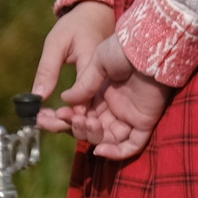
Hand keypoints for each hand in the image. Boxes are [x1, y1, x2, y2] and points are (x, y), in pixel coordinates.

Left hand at [33, 1, 116, 133]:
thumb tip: (38, 97)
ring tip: (42, 121)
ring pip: (89, 111)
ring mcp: (105, 83)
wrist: (95, 16)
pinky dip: (72, 111)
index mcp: (95, 66)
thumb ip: (48, 70)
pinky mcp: (101, 85)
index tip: (47, 120)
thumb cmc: (75, 25)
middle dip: (66, 123)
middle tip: (40, 123)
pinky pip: (88, 103)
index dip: (69, 115)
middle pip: (90, 110)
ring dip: (67, 120)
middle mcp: (105, 79)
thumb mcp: (56, 43)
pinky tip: (54, 114)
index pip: (85, 97)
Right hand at [64, 32, 176, 161]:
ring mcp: (130, 115)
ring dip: (90, 135)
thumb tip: (65, 99)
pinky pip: (131, 145)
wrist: (150, 45)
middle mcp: (115, 106)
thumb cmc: (124, 48)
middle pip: (89, 128)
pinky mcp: (145, 121)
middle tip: (63, 118)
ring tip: (85, 121)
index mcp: (102, 93)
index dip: (64, 118)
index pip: (79, 113)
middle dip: (73, 126)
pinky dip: (116, 152)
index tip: (47, 116)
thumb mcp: (98, 62)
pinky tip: (100, 149)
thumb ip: (83, 84)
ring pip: (106, 138)